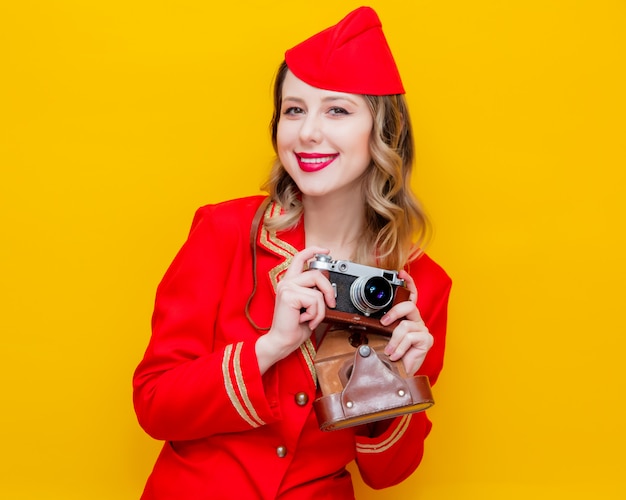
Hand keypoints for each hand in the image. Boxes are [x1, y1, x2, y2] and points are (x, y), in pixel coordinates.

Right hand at [255, 247, 335, 373]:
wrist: (282, 342)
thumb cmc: (294, 328)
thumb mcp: (309, 307)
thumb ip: (314, 294)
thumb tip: (327, 288)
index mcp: (290, 283)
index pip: (300, 258)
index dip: (313, 251)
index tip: (325, 251)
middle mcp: (287, 282)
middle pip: (317, 274)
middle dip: (328, 290)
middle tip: (331, 304)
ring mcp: (287, 287)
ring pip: (317, 291)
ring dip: (320, 309)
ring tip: (311, 318)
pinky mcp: (289, 295)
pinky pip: (314, 300)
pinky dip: (315, 314)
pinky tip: (304, 320)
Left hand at [380, 270, 432, 374]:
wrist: (398, 373)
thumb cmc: (390, 355)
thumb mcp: (383, 336)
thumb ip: (382, 325)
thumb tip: (367, 318)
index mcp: (407, 317)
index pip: (410, 296)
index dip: (408, 283)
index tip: (401, 273)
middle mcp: (416, 321)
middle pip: (410, 305)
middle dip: (395, 312)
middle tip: (384, 322)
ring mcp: (422, 330)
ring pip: (406, 325)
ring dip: (394, 340)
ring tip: (390, 350)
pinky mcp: (426, 340)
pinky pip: (410, 337)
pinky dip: (400, 347)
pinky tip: (396, 355)